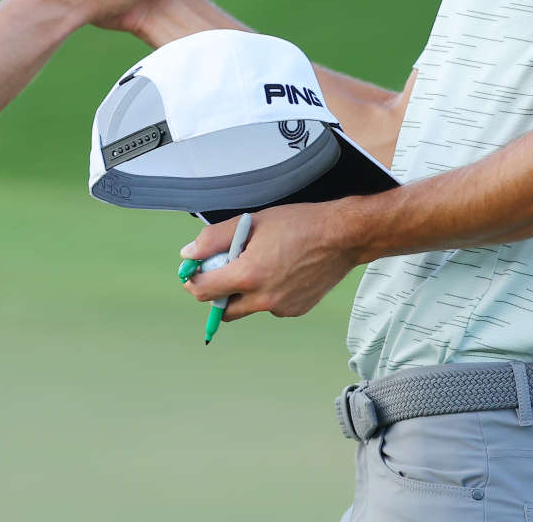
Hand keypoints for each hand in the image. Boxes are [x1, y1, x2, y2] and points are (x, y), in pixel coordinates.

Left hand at [181, 203, 357, 322]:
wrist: (342, 236)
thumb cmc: (300, 225)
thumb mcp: (251, 222)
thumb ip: (214, 239)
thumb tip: (189, 254)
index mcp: (248, 276)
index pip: (203, 292)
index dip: (193, 280)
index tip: (194, 271)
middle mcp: (263, 299)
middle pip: (222, 309)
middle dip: (217, 292)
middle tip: (224, 269)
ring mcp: (281, 308)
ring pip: (248, 307)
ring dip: (244, 292)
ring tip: (261, 262)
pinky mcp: (296, 310)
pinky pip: (270, 306)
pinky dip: (267, 292)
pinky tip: (281, 270)